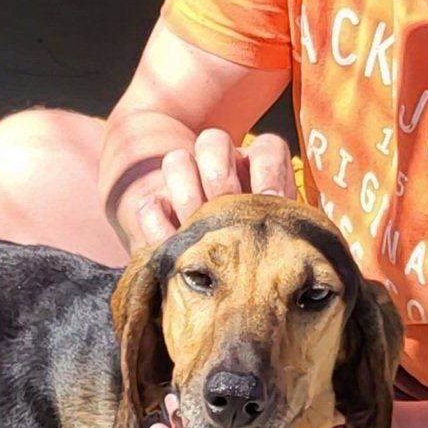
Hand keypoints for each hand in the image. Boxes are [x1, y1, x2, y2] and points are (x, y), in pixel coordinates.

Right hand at [132, 129, 295, 247]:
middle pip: (213, 142)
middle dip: (219, 176)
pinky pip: (149, 206)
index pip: (264, 147)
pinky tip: (173, 241)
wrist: (212, 284)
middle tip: (225, 207)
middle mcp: (218, 170)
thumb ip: (277, 224)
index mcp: (254, 172)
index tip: (270, 198)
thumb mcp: (274, 242)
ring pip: (176, 161)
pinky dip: (159, 222)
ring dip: (186, 193)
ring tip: (194, 225)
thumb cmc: (254, 262)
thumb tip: (278, 208)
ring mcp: (183, 187)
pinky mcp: (155, 211)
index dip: (268, 167)